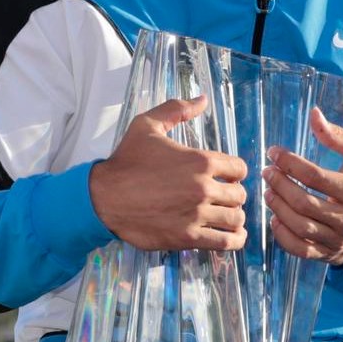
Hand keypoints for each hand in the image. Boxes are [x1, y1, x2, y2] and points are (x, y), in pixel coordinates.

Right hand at [89, 96, 248, 251]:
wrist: (102, 197)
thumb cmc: (125, 162)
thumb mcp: (147, 125)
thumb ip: (177, 109)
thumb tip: (202, 99)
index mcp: (200, 161)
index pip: (239, 168)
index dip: (234, 172)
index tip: (225, 177)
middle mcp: (203, 188)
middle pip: (240, 194)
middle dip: (233, 195)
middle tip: (222, 197)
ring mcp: (196, 214)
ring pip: (236, 218)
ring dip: (234, 217)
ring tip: (225, 216)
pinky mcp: (187, 237)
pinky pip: (226, 242)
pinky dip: (234, 240)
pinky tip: (231, 236)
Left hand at [261, 107, 342, 263]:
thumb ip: (337, 136)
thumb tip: (314, 114)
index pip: (315, 177)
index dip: (290, 163)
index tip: (274, 153)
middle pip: (303, 202)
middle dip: (279, 184)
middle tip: (267, 172)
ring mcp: (338, 240)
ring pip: (299, 226)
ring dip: (277, 207)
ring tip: (268, 191)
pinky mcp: (328, 254)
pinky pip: (299, 249)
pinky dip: (282, 235)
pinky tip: (275, 218)